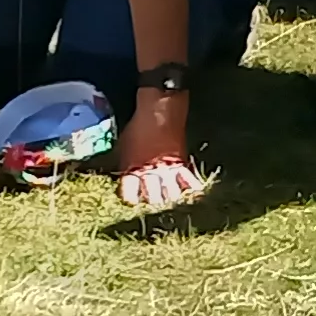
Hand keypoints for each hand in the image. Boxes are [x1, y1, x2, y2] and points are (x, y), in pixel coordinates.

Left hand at [113, 90, 211, 210]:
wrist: (159, 112)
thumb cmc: (137, 127)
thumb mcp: (123, 147)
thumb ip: (125, 165)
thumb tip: (122, 175)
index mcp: (131, 170)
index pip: (130, 194)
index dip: (131, 199)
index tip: (132, 200)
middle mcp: (149, 173)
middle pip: (152, 197)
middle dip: (152, 201)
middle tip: (152, 203)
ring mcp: (166, 169)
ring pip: (171, 193)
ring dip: (170, 198)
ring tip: (170, 202)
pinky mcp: (181, 163)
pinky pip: (187, 180)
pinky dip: (190, 188)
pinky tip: (193, 194)